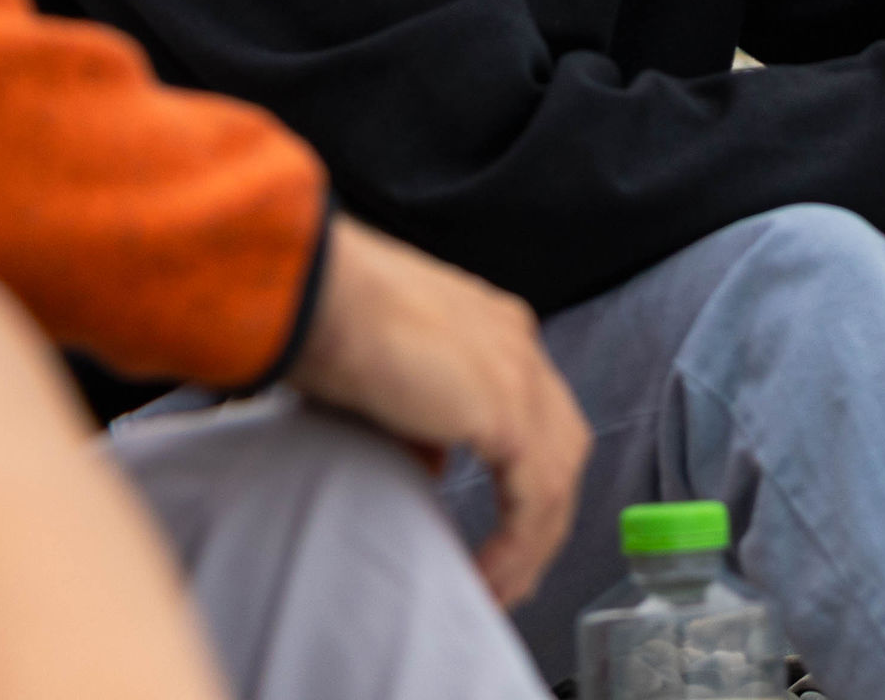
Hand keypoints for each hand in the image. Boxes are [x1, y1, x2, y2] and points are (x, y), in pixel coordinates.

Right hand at [286, 216, 590, 605]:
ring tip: (499, 587)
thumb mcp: (389, 380)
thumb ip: (422, 423)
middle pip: (563, 446)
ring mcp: (521, 375)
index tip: (508, 531)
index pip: (538, 412)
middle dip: (545, 517)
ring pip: (559, 477)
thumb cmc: (329, 323)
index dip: (529, 476)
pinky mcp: (507, 412)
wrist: (321, 296)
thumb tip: (433, 468)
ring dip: (534, 542)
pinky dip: (519, 546)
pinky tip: (490, 577)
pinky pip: (535, 499)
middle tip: (516, 572)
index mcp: (495, 328)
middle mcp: (519, 346)